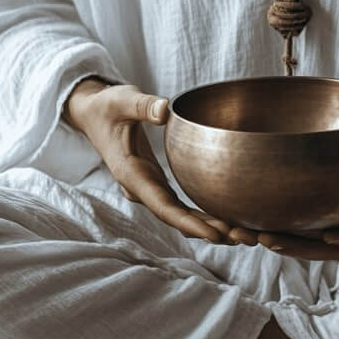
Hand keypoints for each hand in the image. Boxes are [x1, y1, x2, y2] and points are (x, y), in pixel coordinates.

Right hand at [65, 77, 236, 244]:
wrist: (93, 114)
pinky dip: (203, 215)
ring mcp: (150, 189)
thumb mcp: (123, 100)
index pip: (163, 207)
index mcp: (131, 174)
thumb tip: (164, 110)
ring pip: (181, 216)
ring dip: (210, 227)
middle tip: (245, 238)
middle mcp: (141, 188)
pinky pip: (182, 206)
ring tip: (245, 235)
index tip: (215, 234)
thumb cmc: (108, 107)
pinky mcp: (157, 184)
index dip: (189, 223)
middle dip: (209, 231)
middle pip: (177, 219)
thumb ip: (143, 106)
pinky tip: (228, 220)